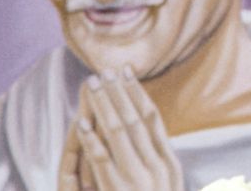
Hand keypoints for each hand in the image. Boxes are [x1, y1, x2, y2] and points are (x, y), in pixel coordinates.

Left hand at [58, 67, 184, 190]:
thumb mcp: (165, 187)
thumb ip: (157, 165)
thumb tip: (148, 135)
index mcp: (169, 164)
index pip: (152, 118)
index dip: (137, 92)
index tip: (126, 71)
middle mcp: (157, 168)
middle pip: (134, 119)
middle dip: (118, 92)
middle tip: (103, 71)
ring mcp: (139, 180)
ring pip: (119, 133)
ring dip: (103, 105)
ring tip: (90, 85)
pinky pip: (102, 159)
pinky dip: (91, 139)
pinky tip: (80, 123)